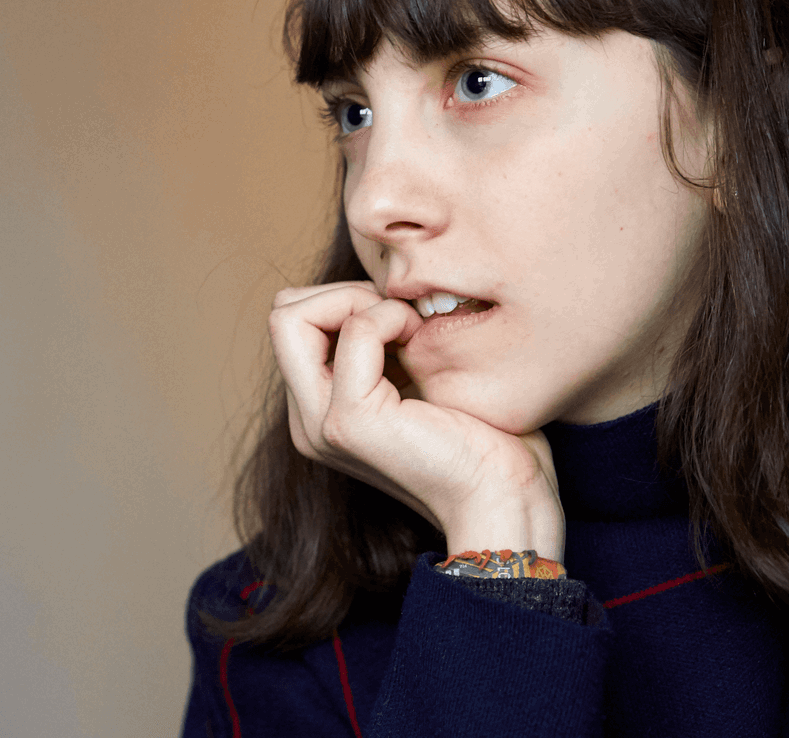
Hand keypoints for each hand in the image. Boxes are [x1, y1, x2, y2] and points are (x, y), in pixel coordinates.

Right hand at [269, 281, 564, 558]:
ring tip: (411, 330)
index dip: (343, 300)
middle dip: (342, 293)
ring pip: (293, 315)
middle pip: (282, 313)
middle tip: (401, 318)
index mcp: (318, 412)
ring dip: (360, 302)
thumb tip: (380, 289)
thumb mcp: (418, 378)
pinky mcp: (349, 421)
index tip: (400, 319)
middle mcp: (307, 420)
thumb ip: (383, 345)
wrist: (505, 499)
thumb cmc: (483, 439)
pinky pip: (353, 331)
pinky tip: (423, 341)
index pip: (294, 321)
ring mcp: (320, 423)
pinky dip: (390, 318)